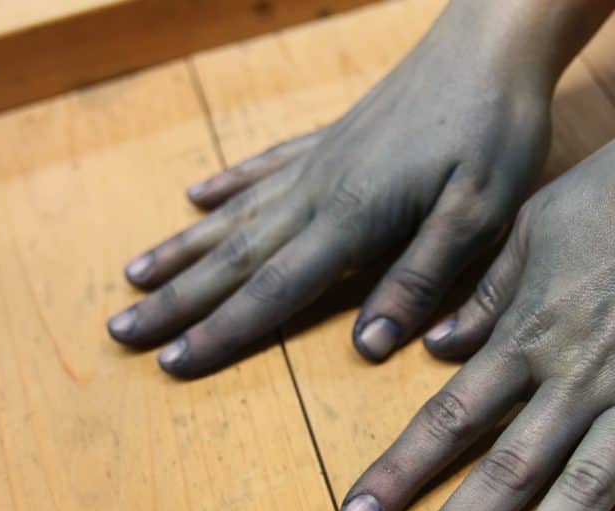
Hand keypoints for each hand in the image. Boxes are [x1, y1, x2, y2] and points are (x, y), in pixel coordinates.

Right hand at [106, 4, 552, 373]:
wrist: (491, 43)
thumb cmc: (494, 130)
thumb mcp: (478, 215)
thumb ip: (421, 278)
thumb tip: (368, 346)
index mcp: (353, 217)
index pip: (274, 289)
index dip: (222, 331)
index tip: (170, 364)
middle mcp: (319, 190)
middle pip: (234, 256)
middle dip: (177, 299)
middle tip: (120, 330)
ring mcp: (319, 160)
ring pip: (236, 214)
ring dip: (183, 249)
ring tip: (134, 276)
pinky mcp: (331, 138)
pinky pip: (263, 167)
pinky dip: (227, 186)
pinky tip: (197, 195)